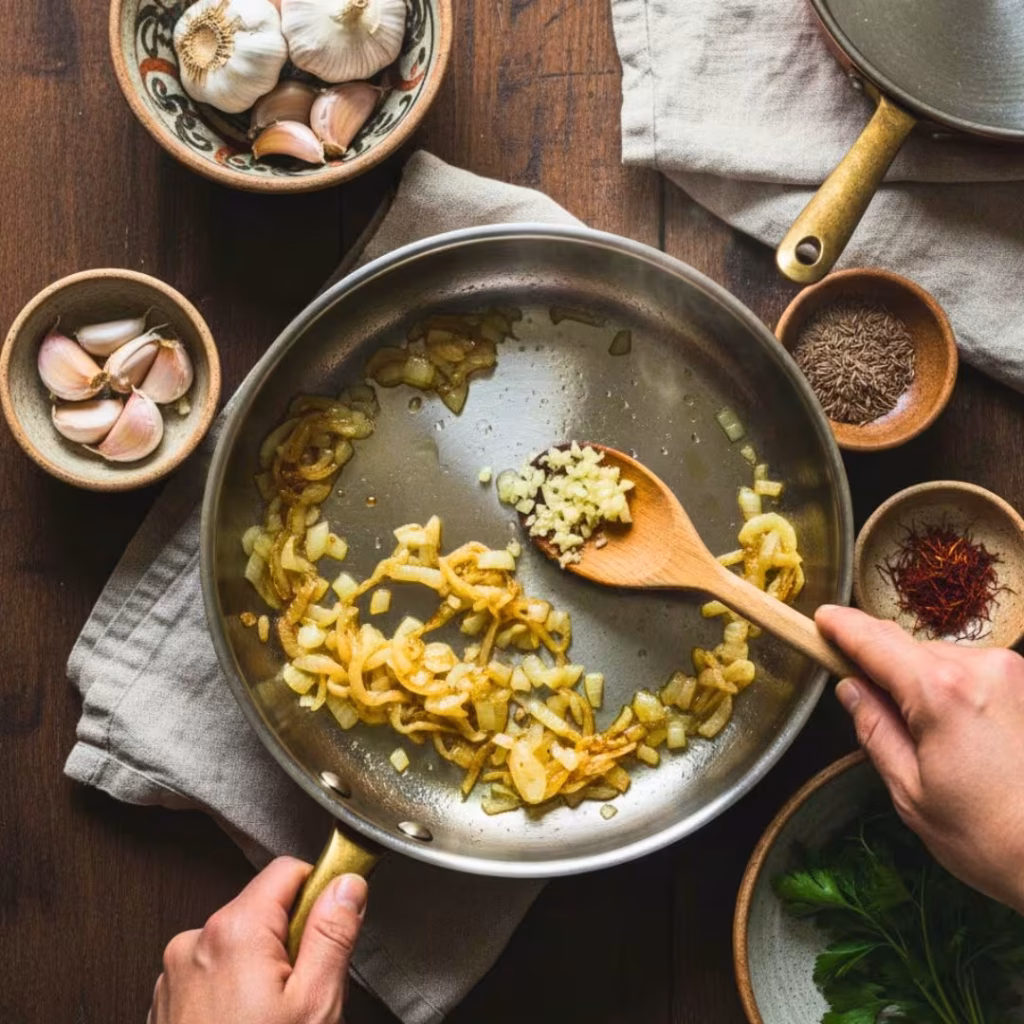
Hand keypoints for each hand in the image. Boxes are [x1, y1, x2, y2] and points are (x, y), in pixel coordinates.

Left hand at [148, 858, 367, 1023]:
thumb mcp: (315, 1005)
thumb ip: (332, 934)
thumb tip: (347, 885)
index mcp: (233, 931)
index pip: (288, 871)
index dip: (320, 893)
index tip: (334, 923)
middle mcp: (194, 944)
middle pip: (263, 911)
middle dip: (291, 943)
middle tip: (304, 996)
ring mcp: (174, 977)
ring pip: (239, 947)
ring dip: (261, 972)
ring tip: (273, 1022)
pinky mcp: (166, 1005)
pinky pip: (213, 977)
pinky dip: (234, 995)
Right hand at [816, 605, 1023, 913]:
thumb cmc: (988, 837)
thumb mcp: (910, 791)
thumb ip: (874, 729)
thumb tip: (851, 688)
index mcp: (941, 691)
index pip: (874, 642)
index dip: (842, 627)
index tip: (820, 618)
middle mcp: (980, 667)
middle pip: (908, 650)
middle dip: (885, 669)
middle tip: (870, 706)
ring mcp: (1012, 673)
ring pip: (942, 660)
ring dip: (924, 682)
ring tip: (931, 739)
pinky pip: (973, 673)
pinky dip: (955, 691)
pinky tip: (963, 736)